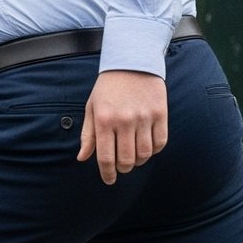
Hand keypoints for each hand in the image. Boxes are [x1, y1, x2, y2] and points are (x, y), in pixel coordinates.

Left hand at [78, 71, 168, 185]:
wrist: (131, 62)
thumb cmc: (108, 88)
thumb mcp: (92, 108)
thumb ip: (88, 135)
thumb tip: (82, 158)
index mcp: (104, 120)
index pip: (105, 157)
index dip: (107, 173)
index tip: (109, 180)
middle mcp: (124, 121)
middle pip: (127, 160)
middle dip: (123, 169)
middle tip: (121, 167)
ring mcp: (144, 118)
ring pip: (145, 154)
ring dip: (138, 161)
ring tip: (133, 157)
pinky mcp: (160, 114)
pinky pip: (160, 142)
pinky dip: (154, 150)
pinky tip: (147, 146)